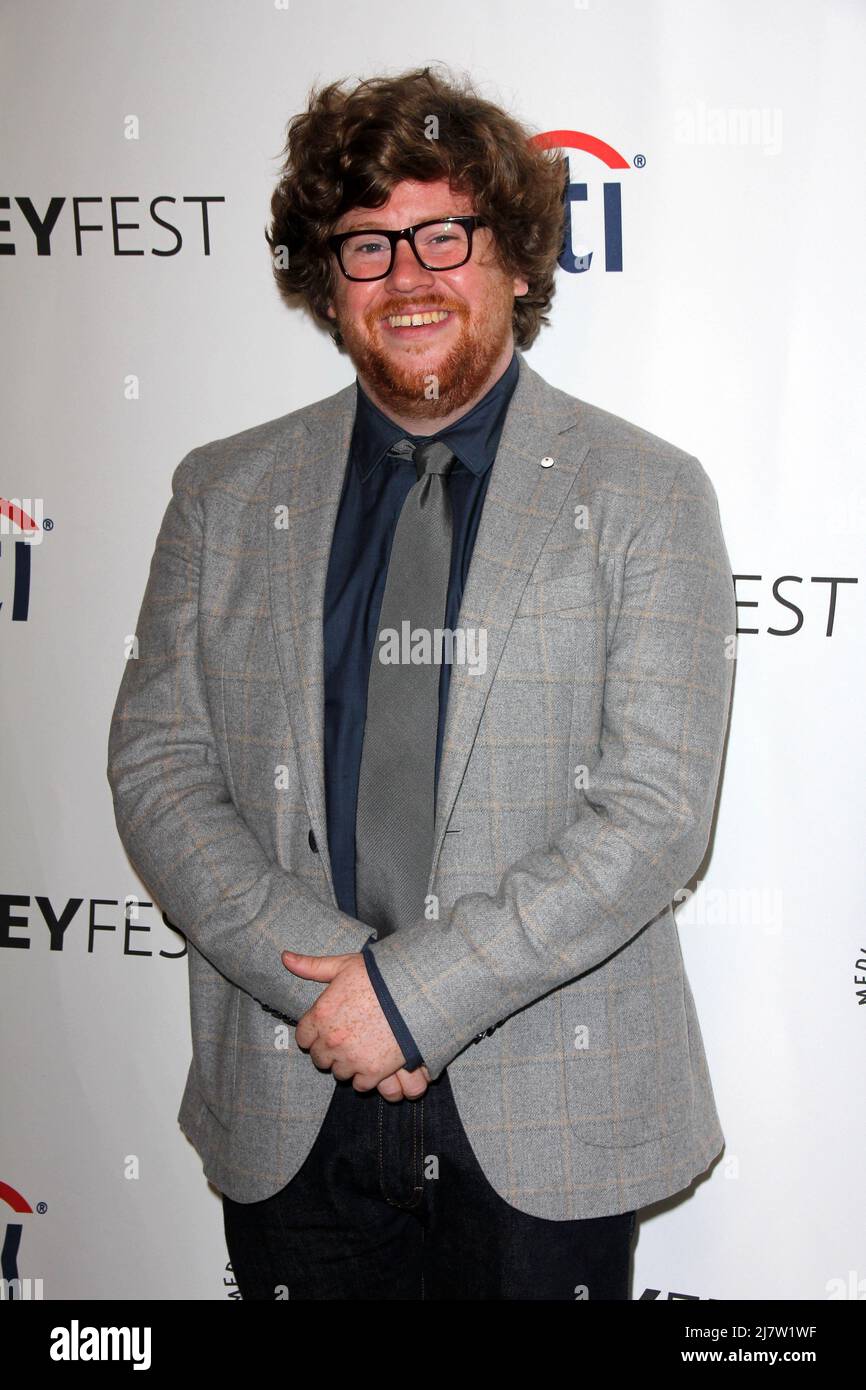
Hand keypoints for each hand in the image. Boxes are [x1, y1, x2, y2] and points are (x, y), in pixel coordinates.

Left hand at [281, 948, 428, 1096]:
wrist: (414, 993)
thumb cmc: (380, 976)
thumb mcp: (344, 965)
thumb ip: (312, 966)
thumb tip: (285, 957)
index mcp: (321, 1015)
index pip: (304, 1038)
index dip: (314, 1035)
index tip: (326, 1031)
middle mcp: (332, 1040)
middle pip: (320, 1058)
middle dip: (330, 1050)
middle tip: (346, 1040)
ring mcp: (352, 1058)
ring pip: (339, 1073)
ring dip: (347, 1064)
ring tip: (361, 1049)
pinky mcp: (373, 1071)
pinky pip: (359, 1084)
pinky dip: (365, 1076)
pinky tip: (373, 1061)